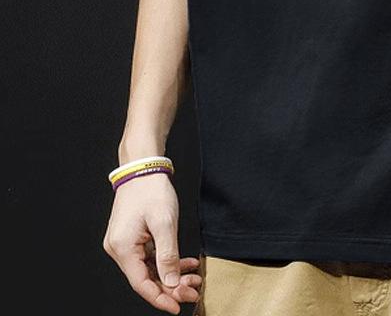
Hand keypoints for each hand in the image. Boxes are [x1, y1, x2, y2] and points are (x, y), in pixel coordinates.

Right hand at [103, 174, 201, 312]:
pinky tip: (185, 263)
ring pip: (149, 268)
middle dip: (171, 286)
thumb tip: (172, 283)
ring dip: (171, 274)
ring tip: (194, 277)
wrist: (143, 167)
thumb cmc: (152, 190)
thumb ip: (168, 256)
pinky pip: (149, 256)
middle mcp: (119, 249)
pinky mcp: (132, 237)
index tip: (178, 306)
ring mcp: (125, 243)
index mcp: (123, 248)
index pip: (141, 283)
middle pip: (146, 278)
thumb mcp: (165, 223)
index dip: (161, 298)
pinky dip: (166, 260)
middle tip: (194, 290)